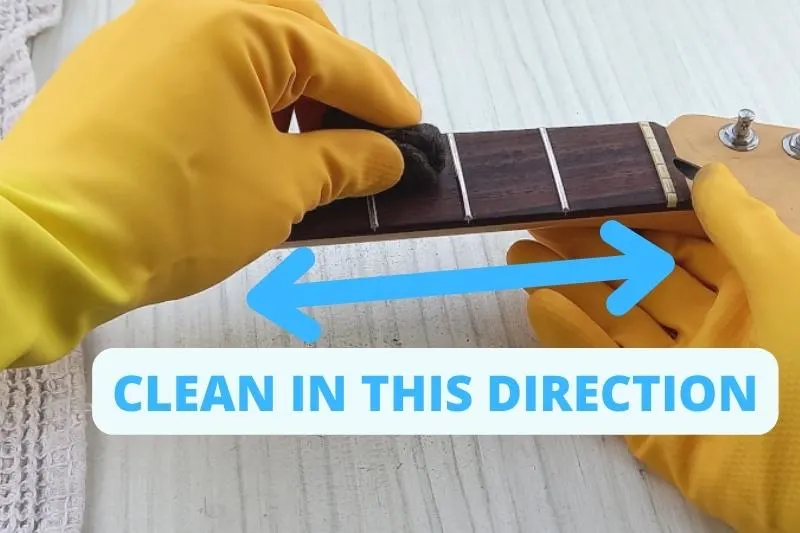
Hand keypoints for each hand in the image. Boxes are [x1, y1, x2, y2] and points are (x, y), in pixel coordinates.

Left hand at [0, 0, 419, 365]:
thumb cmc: (164, 211)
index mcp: (240, 25)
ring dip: (288, 89)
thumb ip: (346, 163)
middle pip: (297, 32)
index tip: (413, 133)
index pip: (342, 63)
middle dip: (337, 85)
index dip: (387, 103)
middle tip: (358, 140)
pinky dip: (240, 94)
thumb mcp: (280, 190)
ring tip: (302, 151)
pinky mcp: (119, 65)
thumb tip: (384, 157)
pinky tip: (246, 143)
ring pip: (247, 44)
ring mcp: (147, 32)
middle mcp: (191, 10)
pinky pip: (202, 63)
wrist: (47, 243)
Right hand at [507, 163, 798, 531]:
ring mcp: (683, 379)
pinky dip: (568, 340)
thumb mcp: (791, 282)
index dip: (637, 221)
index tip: (593, 198)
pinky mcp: (654, 424)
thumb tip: (708, 176)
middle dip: (589, 252)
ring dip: (567, 288)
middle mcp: (719, 334)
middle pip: (639, 282)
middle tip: (540, 225)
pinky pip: (603, 375)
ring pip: (613, 323)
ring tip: (522, 257)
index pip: (684, 246)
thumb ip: (744, 227)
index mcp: (758, 297)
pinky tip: (540, 304)